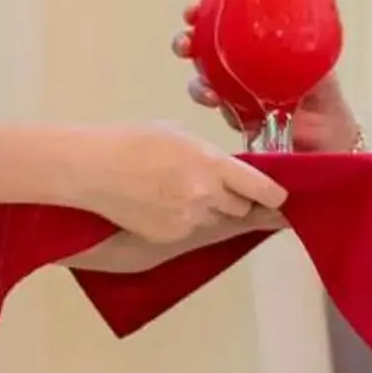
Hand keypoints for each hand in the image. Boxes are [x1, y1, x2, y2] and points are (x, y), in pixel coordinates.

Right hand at [77, 122, 287, 244]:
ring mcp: (188, 220)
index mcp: (213, 166)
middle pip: (242, 207)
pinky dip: (183, 220)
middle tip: (216, 185)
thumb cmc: (134, 142)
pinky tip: (160, 203)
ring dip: (209, 209)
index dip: (274, 195)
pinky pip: (191, 230)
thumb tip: (228, 168)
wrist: (92, 169)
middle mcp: (206, 196)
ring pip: (216, 219)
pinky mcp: (169, 236)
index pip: (263, 190)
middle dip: (235, 198)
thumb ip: (210, 156)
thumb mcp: (180, 136)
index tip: (279, 195)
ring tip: (180, 190)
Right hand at [170, 25, 361, 151]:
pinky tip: (216, 100)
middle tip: (186, 44)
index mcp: (260, 46)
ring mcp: (238, 92)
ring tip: (206, 85)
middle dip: (187, 43)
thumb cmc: (327, 97)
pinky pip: (218, 108)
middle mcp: (244, 66)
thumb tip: (293, 24)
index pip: (226, 23)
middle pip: (204, 49)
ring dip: (197, 79)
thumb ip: (303, 48)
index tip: (192, 11)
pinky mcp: (239, 118)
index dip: (204, 14)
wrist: (332, 138)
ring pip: (204, 80)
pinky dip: (211, 102)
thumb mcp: (318, 64)